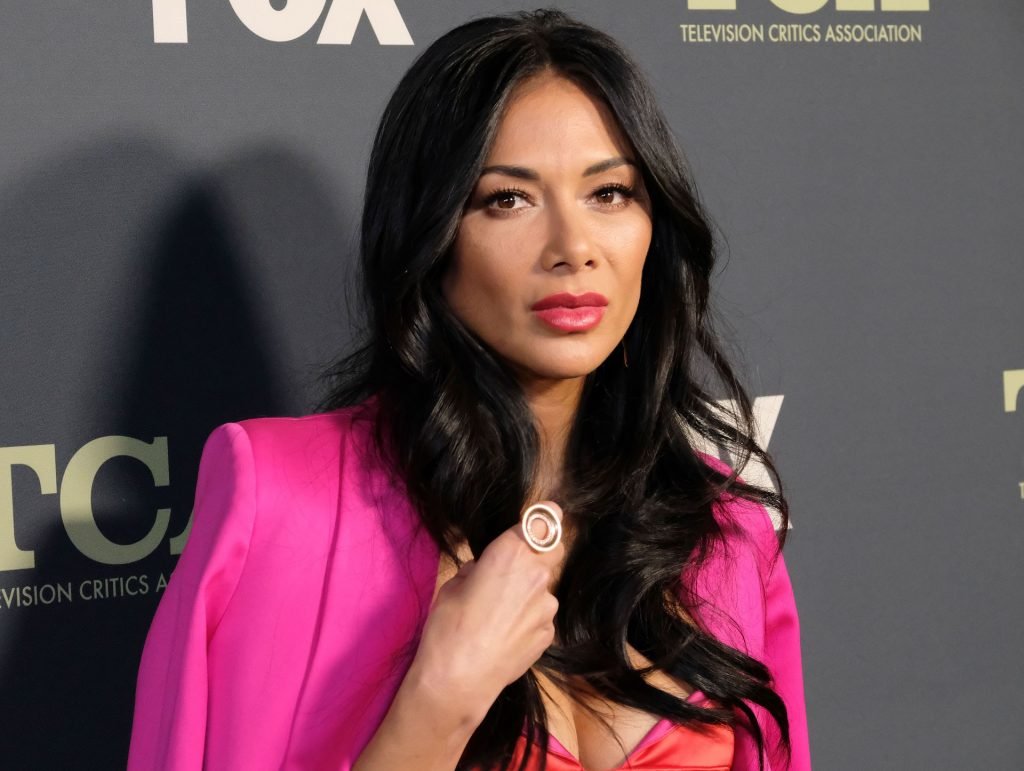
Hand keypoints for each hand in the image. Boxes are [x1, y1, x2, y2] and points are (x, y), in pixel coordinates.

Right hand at [408, 501, 564, 728]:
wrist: (458, 680)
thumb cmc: (447, 626)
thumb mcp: (454, 584)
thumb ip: (480, 568)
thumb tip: (487, 569)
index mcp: (511, 553)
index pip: (545, 519)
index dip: (545, 517)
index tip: (542, 518)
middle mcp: (537, 574)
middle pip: (553, 550)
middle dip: (540, 552)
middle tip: (514, 569)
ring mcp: (547, 606)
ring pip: (544, 587)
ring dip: (529, 593)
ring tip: (499, 615)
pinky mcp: (549, 632)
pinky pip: (541, 615)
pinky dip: (528, 619)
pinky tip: (505, 635)